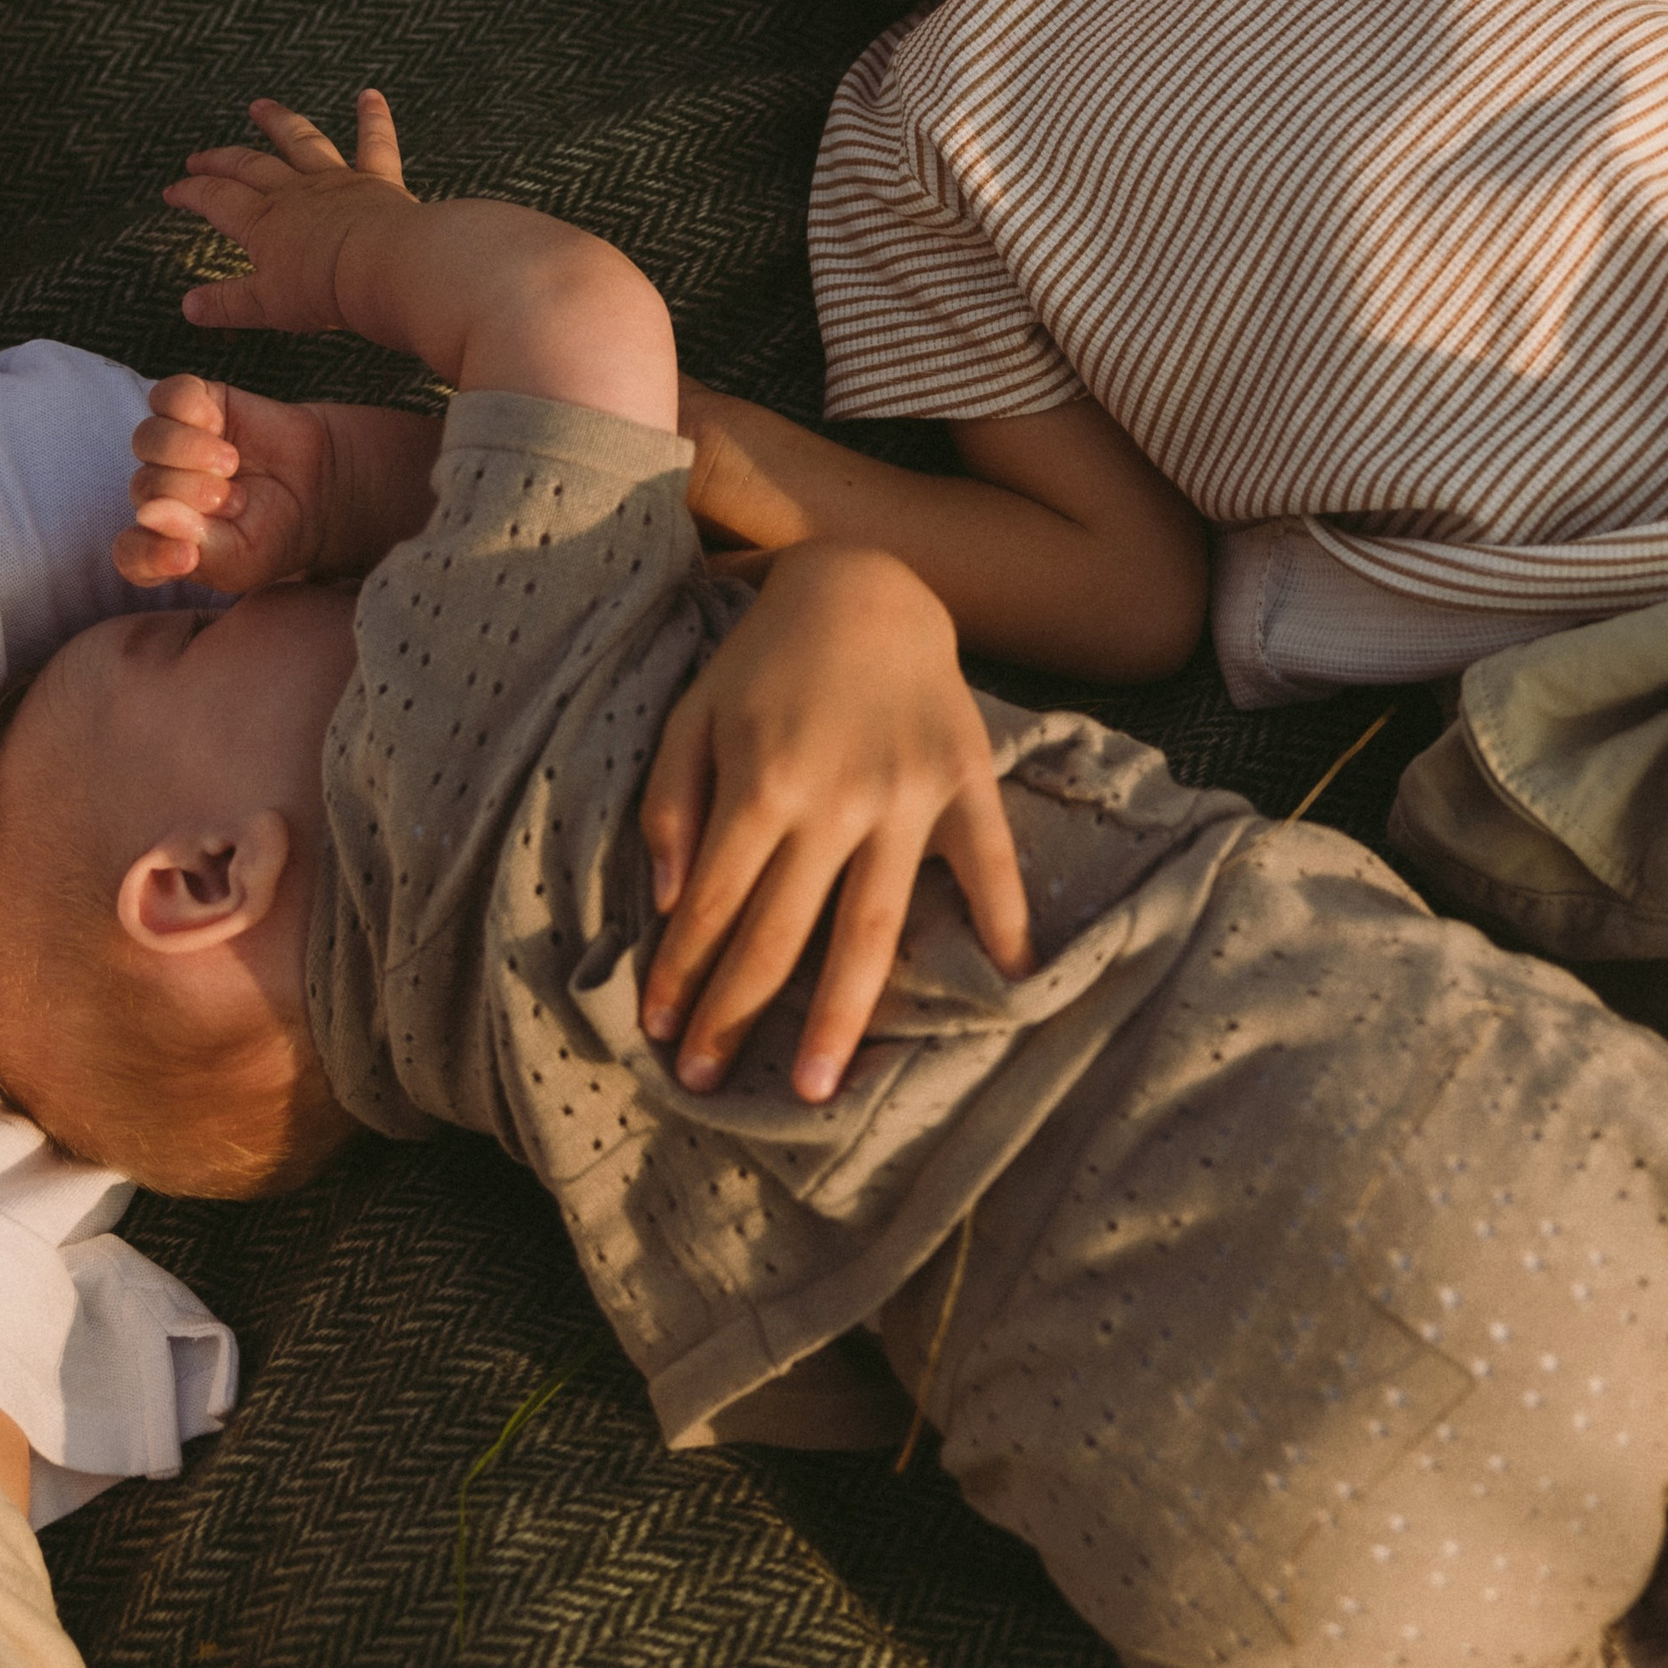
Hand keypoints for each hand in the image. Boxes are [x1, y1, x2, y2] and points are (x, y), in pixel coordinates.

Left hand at [117, 372, 340, 593]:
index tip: (187, 556)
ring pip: (148, 438)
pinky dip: (190, 409)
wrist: (319, 488)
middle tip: (235, 499)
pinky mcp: (194, 406)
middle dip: (191, 495)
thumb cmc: (274, 532)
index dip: (150, 554)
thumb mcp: (242, 558)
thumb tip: (147, 515)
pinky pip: (167, 397)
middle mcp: (160, 493)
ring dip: (188, 452)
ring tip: (230, 463)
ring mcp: (172, 446)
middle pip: (143, 487)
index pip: (132, 554)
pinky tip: (217, 424)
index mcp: (165, 542)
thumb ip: (195, 544)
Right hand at [166, 90, 415, 337]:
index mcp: (264, 222)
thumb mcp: (267, 305)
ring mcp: (336, 182)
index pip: (216, 200)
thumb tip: (188, 306)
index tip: (172, 191)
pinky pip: (375, 142)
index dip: (191, 193)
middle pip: (249, 166)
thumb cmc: (327, 290)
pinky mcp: (378, 181)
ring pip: (301, 142)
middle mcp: (295, 193)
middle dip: (220, 160)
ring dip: (279, 122)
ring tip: (260, 106)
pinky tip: (370, 96)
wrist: (384, 267)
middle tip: (199, 156)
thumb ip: (228, 303)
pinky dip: (373, 117)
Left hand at [639, 541, 1032, 1105]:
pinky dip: (1004, 916)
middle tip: (707, 1086)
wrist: (862, 581)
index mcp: (760, 783)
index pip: (712, 905)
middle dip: (738, 1015)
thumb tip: (670, 900)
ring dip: (842, 1015)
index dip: (681, 972)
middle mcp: (834, 799)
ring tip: (817, 1086)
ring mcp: (906, 796)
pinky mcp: (963, 780)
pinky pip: (989, 859)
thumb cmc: (763, 656)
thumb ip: (671, 803)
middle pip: (782, 934)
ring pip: (872, 926)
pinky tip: (1010, 979)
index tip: (657, 1029)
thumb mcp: (694, 712)